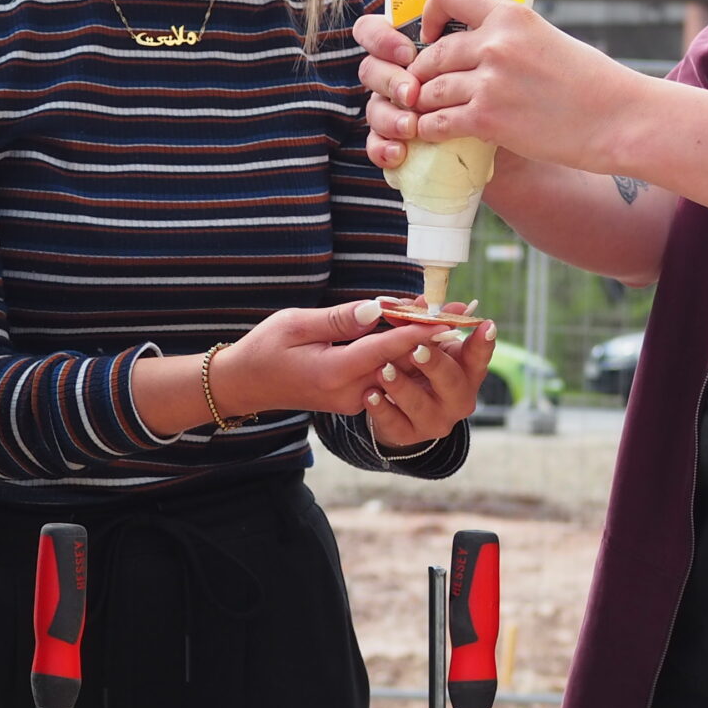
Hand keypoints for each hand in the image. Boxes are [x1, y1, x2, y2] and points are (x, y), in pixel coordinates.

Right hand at [212, 298, 458, 420]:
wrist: (246, 385)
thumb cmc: (265, 349)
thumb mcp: (296, 324)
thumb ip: (340, 318)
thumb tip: (379, 309)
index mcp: (333, 373)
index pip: (386, 350)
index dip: (419, 332)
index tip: (447, 317)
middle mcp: (349, 392)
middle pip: (401, 363)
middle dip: (433, 337)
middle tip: (461, 310)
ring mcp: (353, 399)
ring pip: (397, 370)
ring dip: (424, 344)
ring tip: (451, 316)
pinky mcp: (355, 398)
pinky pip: (385, 375)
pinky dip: (403, 353)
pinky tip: (421, 331)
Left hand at [357, 0, 642, 173]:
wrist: (620, 119)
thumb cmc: (591, 82)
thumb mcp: (548, 38)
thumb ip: (509, 37)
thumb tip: (477, 43)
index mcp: (512, 15)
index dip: (430, 13)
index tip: (431, 33)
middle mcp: (496, 43)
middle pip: (432, 54)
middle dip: (422, 74)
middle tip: (423, 88)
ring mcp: (490, 82)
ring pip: (430, 90)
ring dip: (424, 105)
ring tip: (426, 113)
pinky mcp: (488, 119)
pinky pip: (438, 123)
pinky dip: (431, 129)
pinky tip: (436, 133)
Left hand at [366, 312, 495, 449]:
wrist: (397, 411)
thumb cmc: (414, 366)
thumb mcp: (419, 342)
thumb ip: (421, 320)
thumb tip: (423, 300)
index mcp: (465, 372)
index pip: (478, 357)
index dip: (483, 342)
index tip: (486, 325)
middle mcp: (457, 399)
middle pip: (452, 382)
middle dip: (435, 364)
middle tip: (417, 350)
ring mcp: (435, 420)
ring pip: (420, 404)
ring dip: (401, 385)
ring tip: (382, 370)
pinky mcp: (409, 435)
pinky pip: (394, 423)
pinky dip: (381, 408)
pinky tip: (369, 394)